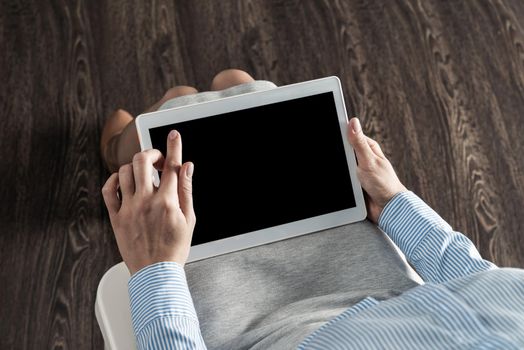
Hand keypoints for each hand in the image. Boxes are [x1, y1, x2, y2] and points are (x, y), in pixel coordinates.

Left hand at [102, 130, 195, 273]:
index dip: (174, 146)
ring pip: (125, 172)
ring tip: (143, 174)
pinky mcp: (116, 217)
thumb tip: (187, 167)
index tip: (173, 134)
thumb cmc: (174, 249)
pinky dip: (114, 180)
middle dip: (151, 153)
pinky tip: (123, 181)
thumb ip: (187, 190)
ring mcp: (128, 209)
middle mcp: (146, 201)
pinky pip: (108, 190)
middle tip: (157, 160)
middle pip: (143, 161)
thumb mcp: (189, 220)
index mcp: (167, 202)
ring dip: (135, 166)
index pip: (172, 166)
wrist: (155, 273)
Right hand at [347, 117, 406, 222]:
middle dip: (337, 156)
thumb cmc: (384, 184)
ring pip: (340, 166)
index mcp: (368, 148)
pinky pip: (341, 179)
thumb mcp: (369, 160)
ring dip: (339, 170)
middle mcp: (362, 158)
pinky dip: (339, 181)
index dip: (339, 133)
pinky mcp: (353, 183)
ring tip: (342, 175)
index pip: (350, 135)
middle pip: (342, 151)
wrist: (387, 209)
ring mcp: (357, 171)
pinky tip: (340, 183)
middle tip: (339, 162)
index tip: (328, 131)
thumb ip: (359, 143)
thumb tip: (353, 122)